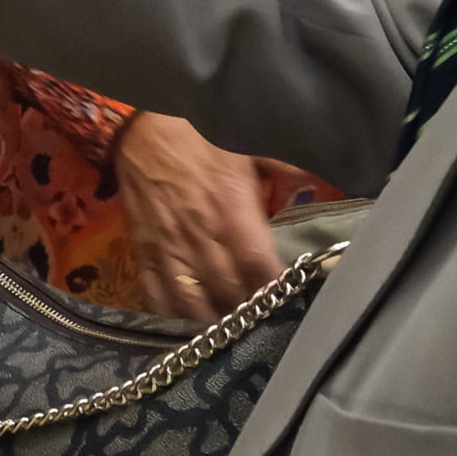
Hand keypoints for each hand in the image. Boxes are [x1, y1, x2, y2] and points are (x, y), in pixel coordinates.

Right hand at [112, 114, 286, 322]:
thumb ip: (283, 166)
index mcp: (229, 204)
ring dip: (214, 322)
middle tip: (263, 321)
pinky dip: (173, 315)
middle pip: (229, 291)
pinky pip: (156, 294)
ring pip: (193, 302)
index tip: (288, 299)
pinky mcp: (142, 250)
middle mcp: (200, 232)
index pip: (258, 263)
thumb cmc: (196, 132)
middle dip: (248, 311)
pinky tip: (189, 325)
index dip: (274, 288)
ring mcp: (167, 245)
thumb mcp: (245, 142)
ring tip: (231, 332)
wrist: (138, 123)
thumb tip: (318, 178)